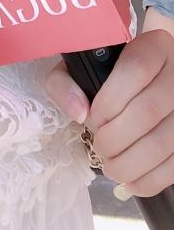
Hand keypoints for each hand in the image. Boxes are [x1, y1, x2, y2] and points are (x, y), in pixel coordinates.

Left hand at [46, 31, 173, 197]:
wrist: (146, 83)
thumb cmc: (109, 75)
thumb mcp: (83, 66)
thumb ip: (66, 82)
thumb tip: (79, 112)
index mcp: (154, 47)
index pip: (136, 68)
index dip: (110, 99)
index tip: (94, 117)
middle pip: (149, 110)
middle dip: (116, 138)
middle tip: (100, 147)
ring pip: (165, 141)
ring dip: (131, 163)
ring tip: (111, 166)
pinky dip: (151, 180)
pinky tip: (131, 182)